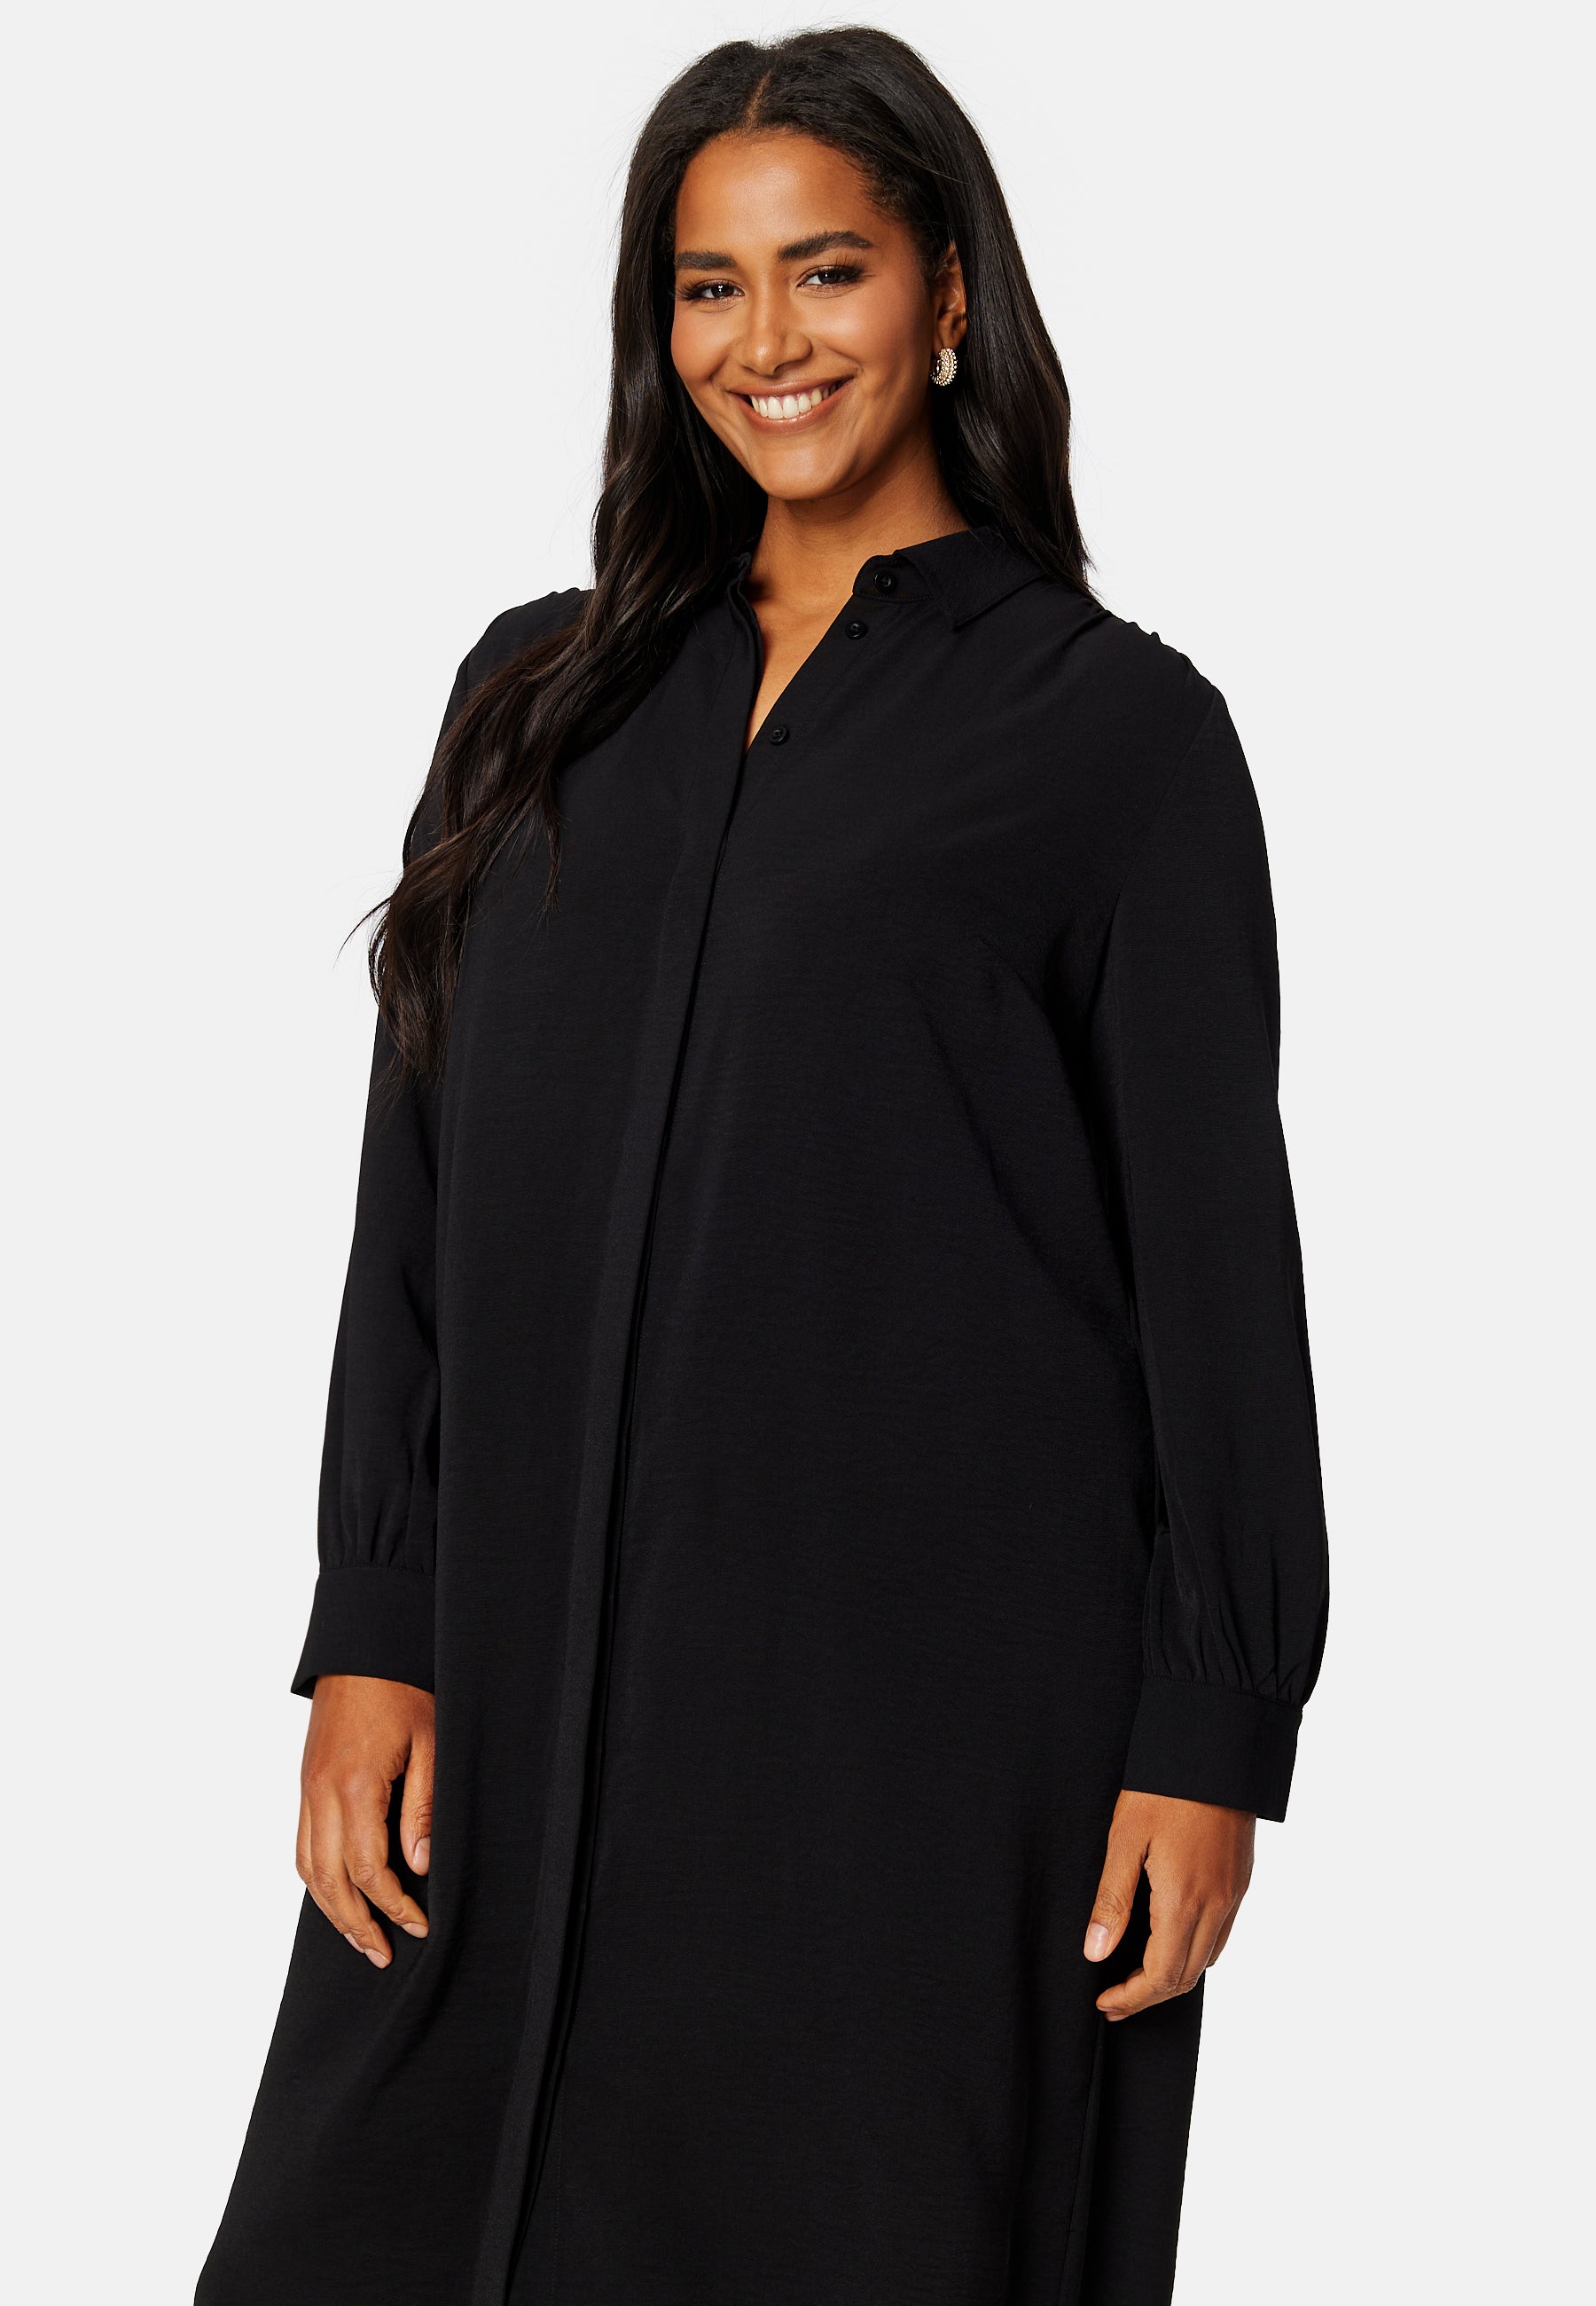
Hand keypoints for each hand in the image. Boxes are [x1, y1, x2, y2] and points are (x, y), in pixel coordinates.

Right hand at [297, 1674, 433, 1967]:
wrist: (364, 1645)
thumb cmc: (403, 1686)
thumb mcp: (431, 1742)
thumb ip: (424, 1807)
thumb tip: (419, 1864)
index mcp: (353, 1785)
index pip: (367, 1868)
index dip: (392, 1905)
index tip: (418, 1925)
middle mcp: (320, 1792)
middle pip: (327, 1879)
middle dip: (355, 1923)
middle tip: (381, 1954)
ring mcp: (307, 1787)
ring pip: (306, 1866)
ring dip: (329, 1908)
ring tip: (358, 1937)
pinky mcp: (305, 1780)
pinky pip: (301, 1842)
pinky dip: (315, 1876)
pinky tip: (335, 1892)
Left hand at [1083, 1789, 1253, 2020]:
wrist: (1216, 1749)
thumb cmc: (1165, 1787)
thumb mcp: (1125, 1838)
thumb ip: (1112, 1900)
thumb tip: (1095, 1953)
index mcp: (1184, 1901)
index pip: (1160, 1976)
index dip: (1132, 1997)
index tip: (1104, 2002)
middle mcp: (1216, 1906)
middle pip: (1186, 1976)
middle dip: (1149, 1996)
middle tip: (1114, 1999)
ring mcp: (1233, 1894)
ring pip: (1207, 1960)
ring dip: (1173, 1977)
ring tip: (1137, 1977)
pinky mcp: (1240, 1880)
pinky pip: (1222, 1935)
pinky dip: (1196, 1952)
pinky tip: (1171, 1941)